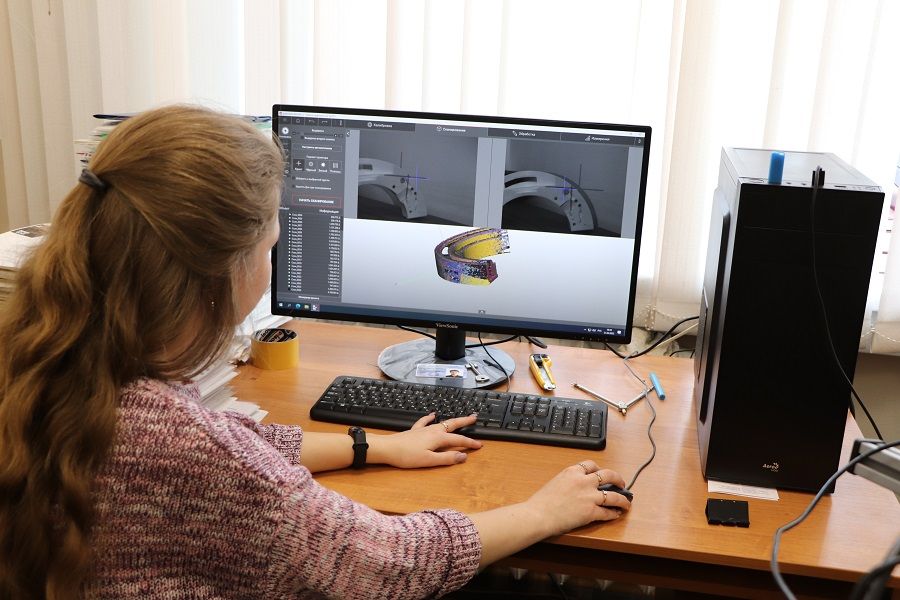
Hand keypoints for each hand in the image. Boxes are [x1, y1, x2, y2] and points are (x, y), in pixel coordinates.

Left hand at [367, 413, 482, 468]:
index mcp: (438, 438)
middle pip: (452, 425)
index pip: (459, 440)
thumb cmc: (407, 456)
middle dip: (465, 421)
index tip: (479, 446)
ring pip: (442, 422)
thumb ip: (447, 459)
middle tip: (474, 417)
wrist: (388, 449)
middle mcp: (433, 431)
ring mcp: (424, 429)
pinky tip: (432, 414)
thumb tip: (463, 456)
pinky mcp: (415, 430)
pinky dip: (430, 418)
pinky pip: (425, 421)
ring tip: (460, 418)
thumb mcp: (430, 461)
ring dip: (452, 420)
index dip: (470, 444)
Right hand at [525, 460, 629, 536]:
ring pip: (613, 496)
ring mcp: (589, 497)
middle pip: (608, 475)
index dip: (599, 469)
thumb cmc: (541, 502)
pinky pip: (607, 512)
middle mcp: (583, 481)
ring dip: (622, 500)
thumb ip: (569, 482)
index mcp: (572, 472)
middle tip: (621, 484)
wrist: (538, 515)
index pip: (591, 465)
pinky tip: (617, 514)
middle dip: (618, 479)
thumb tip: (577, 488)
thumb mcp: (555, 482)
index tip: (602, 473)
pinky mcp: (591, 512)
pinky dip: (614, 514)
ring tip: (627, 503)